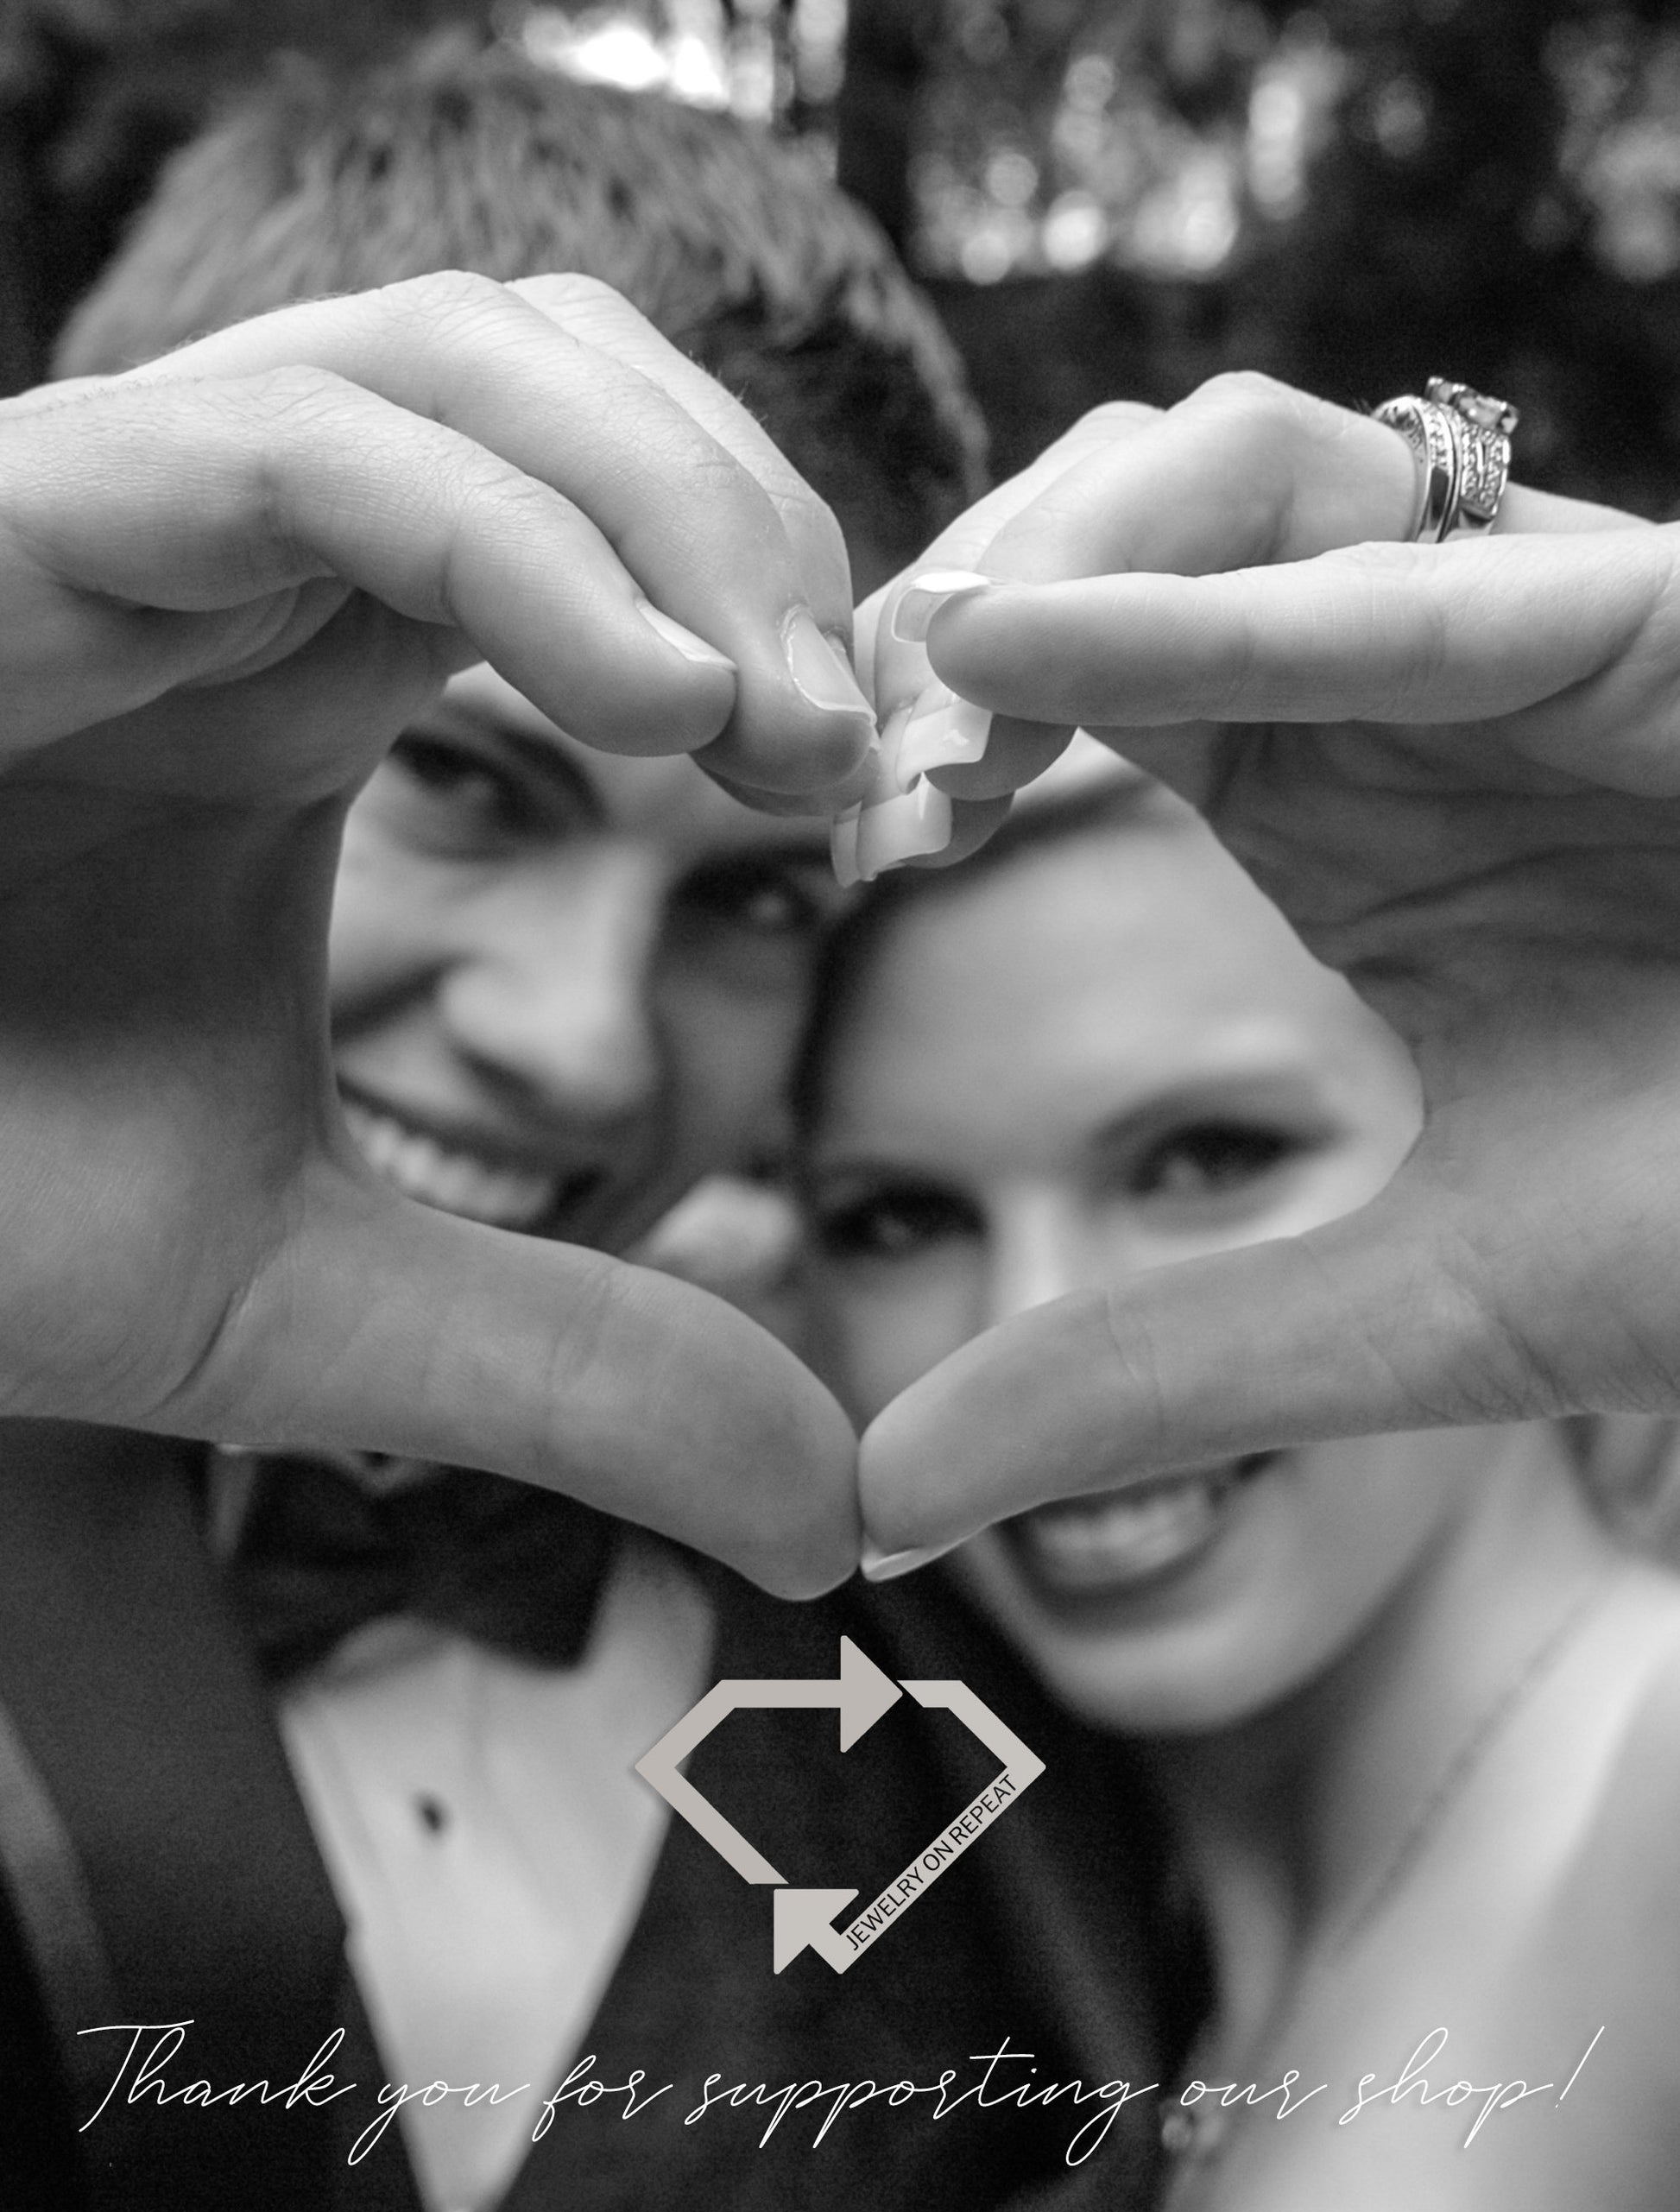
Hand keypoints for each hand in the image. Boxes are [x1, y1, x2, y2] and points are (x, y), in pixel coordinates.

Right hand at [0, 272, 868, 1594]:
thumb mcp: (305, 1307)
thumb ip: (571, 1371)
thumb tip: (838, 1515)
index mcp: (299, 676)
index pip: (604, 509)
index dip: (783, 611)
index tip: (881, 792)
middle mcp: (228, 564)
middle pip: (564, 367)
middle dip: (760, 524)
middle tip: (850, 752)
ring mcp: (119, 520)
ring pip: (460, 351)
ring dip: (677, 505)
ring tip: (770, 730)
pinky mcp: (6, 529)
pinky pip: (306, 446)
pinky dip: (524, 548)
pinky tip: (666, 714)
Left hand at [857, 372, 1679, 1552]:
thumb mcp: (1383, 1315)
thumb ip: (1133, 1385)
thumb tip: (878, 1504)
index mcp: (1317, 792)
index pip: (1061, 661)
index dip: (928, 706)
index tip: (836, 826)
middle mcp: (1398, 682)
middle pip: (1119, 510)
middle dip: (962, 585)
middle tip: (840, 737)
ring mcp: (1527, 631)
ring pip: (1248, 465)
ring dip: (1059, 548)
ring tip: (931, 681)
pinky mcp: (1659, 627)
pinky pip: (1421, 578)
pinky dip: (1205, 604)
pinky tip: (1014, 652)